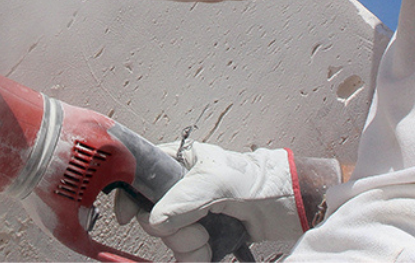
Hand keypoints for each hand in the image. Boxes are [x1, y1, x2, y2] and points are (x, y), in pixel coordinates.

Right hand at [114, 141, 305, 261]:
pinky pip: (185, 254)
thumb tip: (155, 220)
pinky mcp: (202, 235)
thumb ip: (183, 199)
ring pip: (169, 238)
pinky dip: (195, 257)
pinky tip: (209, 251)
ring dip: (188, 245)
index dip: (131, 195)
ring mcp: (191, 213)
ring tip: (208, 238)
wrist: (286, 206)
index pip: (140, 175)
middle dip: (174, 228)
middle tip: (196, 225)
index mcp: (179, 161)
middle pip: (152, 215)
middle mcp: (181, 187)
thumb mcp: (217, 182)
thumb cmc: (256, 180)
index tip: (129, 216)